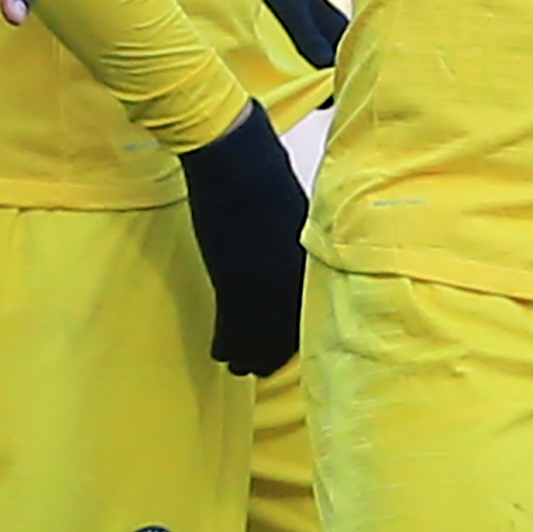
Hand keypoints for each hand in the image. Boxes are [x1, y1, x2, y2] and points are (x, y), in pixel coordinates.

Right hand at [178, 102, 311, 376]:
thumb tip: (295, 269)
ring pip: (259, 340)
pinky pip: (231, 332)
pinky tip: (220, 351)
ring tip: (238, 364)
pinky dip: (226, 345)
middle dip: (272, 354)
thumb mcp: (299, 218)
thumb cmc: (266, 183)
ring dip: (247, 357)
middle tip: (259, 365)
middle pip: (288, 335)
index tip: (287, 349)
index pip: (311, 315)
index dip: (297, 337)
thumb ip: (300, 250)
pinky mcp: (234, 286)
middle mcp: (295, 280)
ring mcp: (266, 286)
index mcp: (313, 263)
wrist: (239, 166)